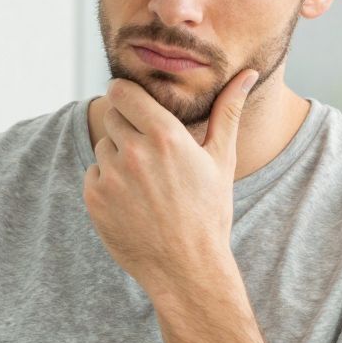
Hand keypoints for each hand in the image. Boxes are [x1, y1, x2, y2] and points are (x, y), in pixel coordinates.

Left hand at [83, 71, 257, 298]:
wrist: (186, 268)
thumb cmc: (208, 213)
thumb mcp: (221, 160)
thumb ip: (227, 111)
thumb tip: (247, 74)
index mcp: (165, 135)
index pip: (122, 90)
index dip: (125, 94)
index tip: (133, 102)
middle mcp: (134, 152)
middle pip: (112, 116)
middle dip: (127, 127)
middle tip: (149, 153)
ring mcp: (111, 177)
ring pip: (103, 147)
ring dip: (117, 157)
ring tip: (145, 184)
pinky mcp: (95, 200)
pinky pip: (93, 174)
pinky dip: (107, 184)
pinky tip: (132, 202)